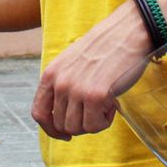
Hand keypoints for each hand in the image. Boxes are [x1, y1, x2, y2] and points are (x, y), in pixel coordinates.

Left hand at [32, 2, 150, 140]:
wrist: (127, 32)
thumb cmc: (105, 48)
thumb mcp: (72, 63)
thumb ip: (63, 85)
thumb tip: (62, 118)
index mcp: (50, 74)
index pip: (38, 113)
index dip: (51, 129)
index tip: (65, 134)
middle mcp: (59, 83)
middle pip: (61, 125)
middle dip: (80, 124)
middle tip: (96, 111)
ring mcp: (76, 89)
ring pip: (77, 128)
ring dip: (93, 123)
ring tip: (105, 105)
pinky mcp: (95, 95)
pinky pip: (94, 126)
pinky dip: (105, 121)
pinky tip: (112, 104)